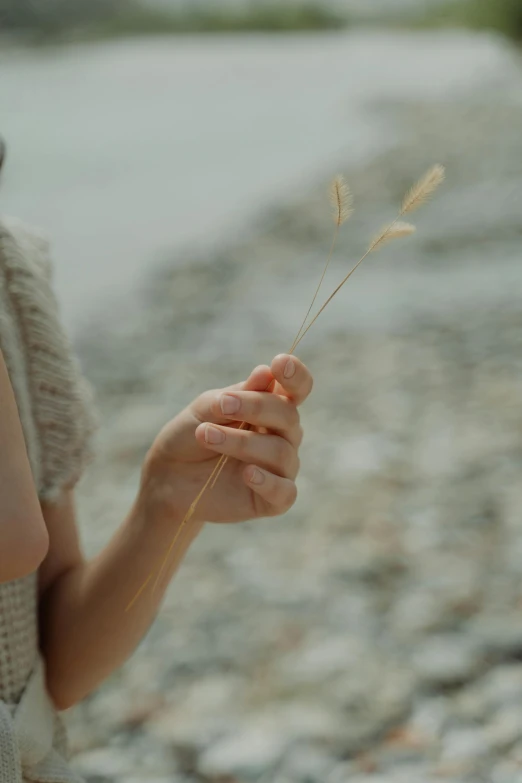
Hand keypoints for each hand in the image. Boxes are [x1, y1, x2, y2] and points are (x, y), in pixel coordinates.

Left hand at [141, 355, 312, 525]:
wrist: (168, 476)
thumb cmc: (190, 435)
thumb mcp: (206, 408)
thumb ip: (237, 395)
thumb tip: (265, 373)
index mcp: (272, 407)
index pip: (297, 389)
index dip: (295, 375)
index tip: (278, 363)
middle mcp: (283, 436)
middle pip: (289, 416)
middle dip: (256, 407)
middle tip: (222, 405)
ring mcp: (280, 469)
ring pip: (281, 452)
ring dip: (243, 442)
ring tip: (206, 435)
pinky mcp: (272, 500)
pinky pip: (285, 492)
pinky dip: (269, 482)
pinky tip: (247, 473)